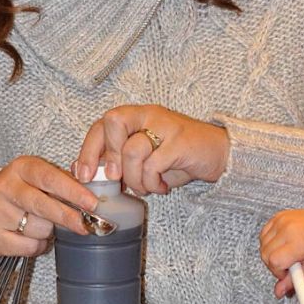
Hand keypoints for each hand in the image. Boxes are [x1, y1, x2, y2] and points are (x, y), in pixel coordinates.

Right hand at [0, 156, 99, 257]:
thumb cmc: (22, 192)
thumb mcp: (39, 178)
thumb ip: (65, 181)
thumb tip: (94, 191)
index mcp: (22, 167)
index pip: (51, 178)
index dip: (74, 192)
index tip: (93, 203)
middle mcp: (5, 187)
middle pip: (44, 205)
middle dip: (69, 217)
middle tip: (86, 225)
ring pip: (39, 228)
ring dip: (49, 231)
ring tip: (41, 224)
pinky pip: (29, 246)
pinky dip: (37, 245)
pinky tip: (29, 236)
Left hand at [74, 104, 229, 195]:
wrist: (219, 153)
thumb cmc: (179, 157)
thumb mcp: (145, 158)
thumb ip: (118, 161)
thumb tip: (84, 172)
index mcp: (137, 116)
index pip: (102, 124)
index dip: (88, 150)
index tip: (84, 175)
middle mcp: (149, 115)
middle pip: (113, 122)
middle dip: (108, 155)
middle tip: (116, 178)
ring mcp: (165, 125)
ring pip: (132, 151)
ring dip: (135, 179)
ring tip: (146, 188)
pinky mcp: (180, 141)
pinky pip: (153, 164)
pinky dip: (152, 182)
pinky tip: (160, 187)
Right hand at [259, 209, 303, 297]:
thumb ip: (294, 280)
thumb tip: (278, 292)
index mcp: (298, 243)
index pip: (274, 262)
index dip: (278, 272)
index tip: (288, 273)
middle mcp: (287, 229)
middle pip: (265, 253)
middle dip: (273, 264)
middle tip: (289, 265)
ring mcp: (282, 220)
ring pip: (263, 243)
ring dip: (271, 253)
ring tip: (288, 253)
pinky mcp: (280, 215)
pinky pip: (264, 232)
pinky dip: (269, 241)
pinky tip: (283, 243)